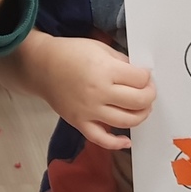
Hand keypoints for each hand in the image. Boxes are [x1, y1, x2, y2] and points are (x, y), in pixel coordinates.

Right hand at [28, 34, 154, 150]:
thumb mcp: (100, 48)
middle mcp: (98, 92)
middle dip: (149, 95)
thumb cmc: (70, 53)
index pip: (140, 79)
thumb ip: (122, 62)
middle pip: (139, 101)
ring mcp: (89, 110)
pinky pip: (101, 139)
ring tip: (140, 108)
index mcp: (104, 70)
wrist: (41, 65)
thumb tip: (140, 77)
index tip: (145, 76)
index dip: (147, 77)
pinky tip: (126, 140)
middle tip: (147, 90)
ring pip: (127, 121)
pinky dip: (117, 143)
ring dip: (141, 115)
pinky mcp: (79, 122)